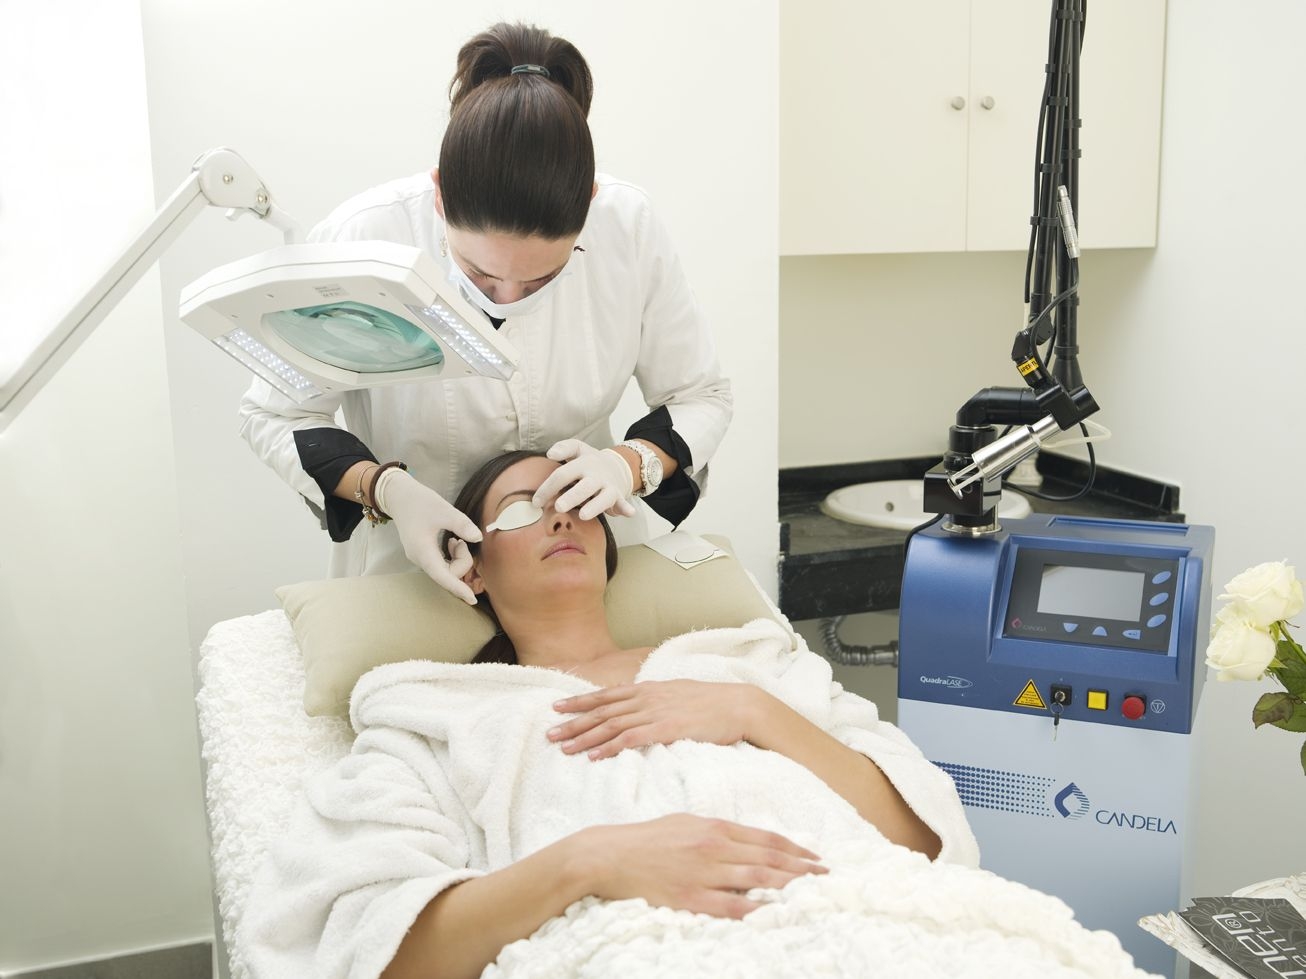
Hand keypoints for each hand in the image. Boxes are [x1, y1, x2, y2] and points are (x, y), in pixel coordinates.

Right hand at [375, 469, 481, 604]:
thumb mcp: (444, 510)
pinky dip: (451, 556)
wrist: (399, 497)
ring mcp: (420, 558)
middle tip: (461, 540)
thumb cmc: (419, 502)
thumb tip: (478, 538)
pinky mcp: (422, 554)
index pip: (443, 576)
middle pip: (448, 573)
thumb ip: (462, 524)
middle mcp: (420, 559)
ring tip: (456, 539)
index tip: (472, 599)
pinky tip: (453, 542)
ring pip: (446, 569)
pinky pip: (442, 564)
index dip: (458, 588)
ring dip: (457, 558)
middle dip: (462, 561)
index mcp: (423, 552)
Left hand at [533, 439, 637, 520]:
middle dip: (572, 497)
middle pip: (583, 487)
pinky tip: (629, 513)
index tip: (536, 503)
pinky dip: (626, 508)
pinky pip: (623, 503)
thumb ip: (565, 447)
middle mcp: (596, 475)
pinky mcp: (618, 496)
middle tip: (559, 507)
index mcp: (582, 463)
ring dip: (594, 506)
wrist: (618, 466)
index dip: (548, 488)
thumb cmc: (591, 462)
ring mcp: (608, 486)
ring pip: (603, 497)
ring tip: (584, 515)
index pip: (562, 475)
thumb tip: (550, 453)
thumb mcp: (579, 449)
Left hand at [549, 681, 759, 758]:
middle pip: (602, 710)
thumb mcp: (678, 694)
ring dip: (585, 736)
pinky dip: (610, 747)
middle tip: (549, 733)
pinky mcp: (667, 728)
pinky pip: (632, 738)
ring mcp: (656, 712)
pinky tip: (595, 756)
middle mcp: (647, 697)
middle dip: (574, 722)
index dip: (580, 701)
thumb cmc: (712, 703)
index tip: (557, 708)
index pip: (606, 694)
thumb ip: (655, 699)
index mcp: (649, 688)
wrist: (740, 705)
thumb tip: (639, 705)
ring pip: (611, 724)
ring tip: (564, 748)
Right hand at [582, 814, 826, 917]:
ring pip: (756, 881)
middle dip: (801, 869)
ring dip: (787, 887)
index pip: (766, 839)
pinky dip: (753, 910)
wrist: (612, 854)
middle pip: (768, 860)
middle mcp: (714, 848)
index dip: (795, 848)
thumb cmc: (650, 837)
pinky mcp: (691, 898)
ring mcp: (703, 873)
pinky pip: (729, 906)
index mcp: (714, 827)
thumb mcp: (687, 822)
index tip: (816, 858)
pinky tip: (772, 913)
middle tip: (826, 877)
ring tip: (809, 894)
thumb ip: (718, 830)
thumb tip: (748, 841)